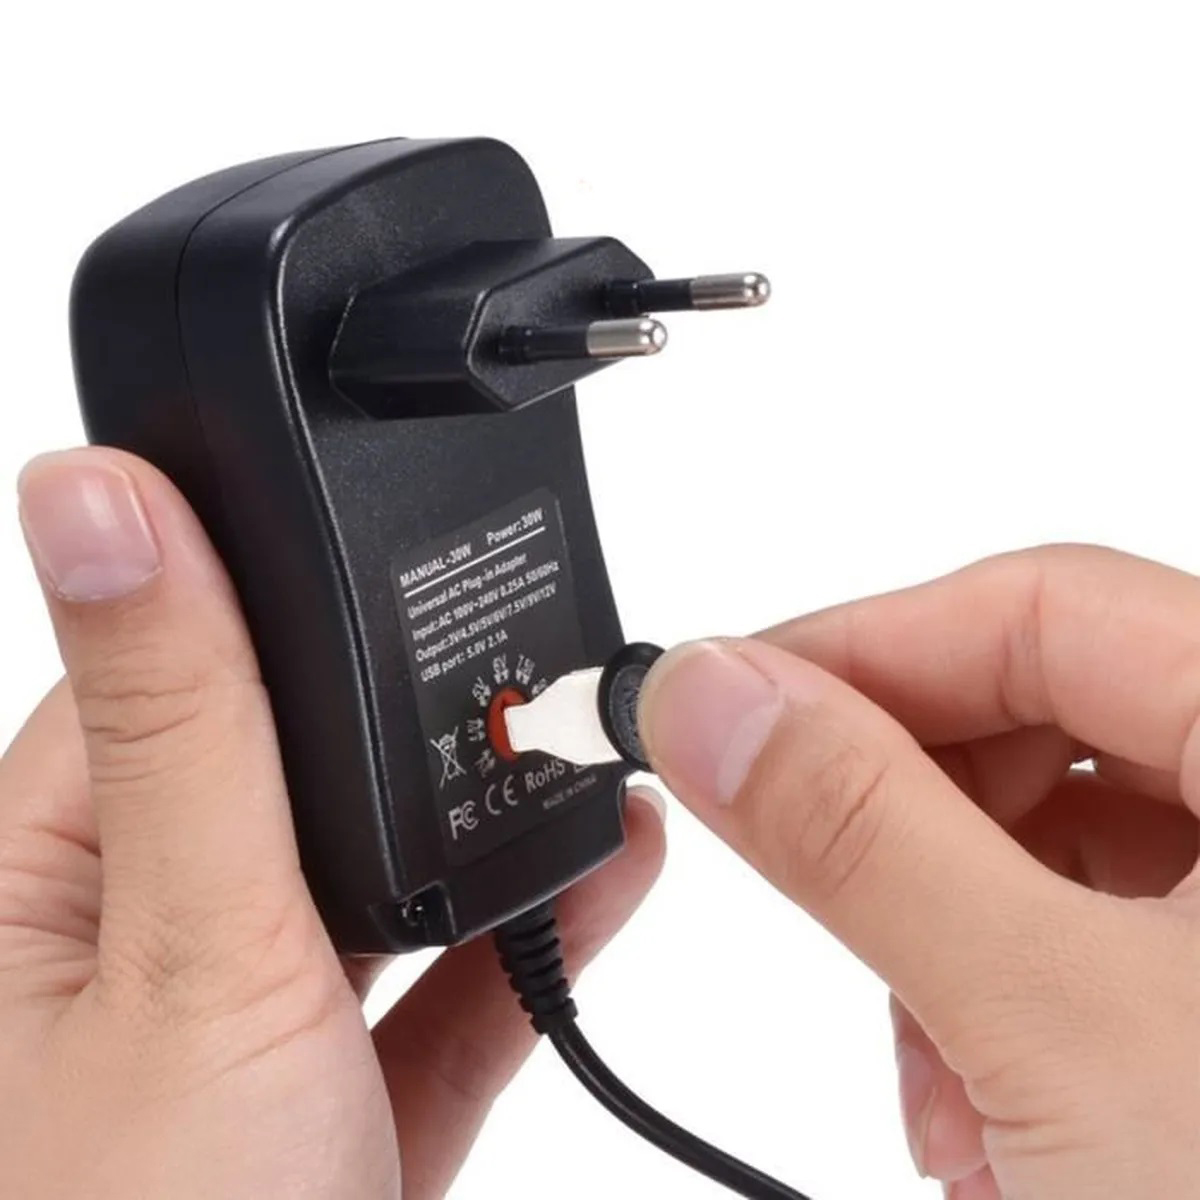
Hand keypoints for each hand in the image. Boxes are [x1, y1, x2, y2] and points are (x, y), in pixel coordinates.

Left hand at [1, 448, 664, 1198]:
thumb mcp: (180, 952)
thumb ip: (182, 717)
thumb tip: (97, 491)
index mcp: (41, 875)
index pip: (166, 666)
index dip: (274, 592)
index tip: (374, 521)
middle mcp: (128, 942)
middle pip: (289, 771)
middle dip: (399, 716)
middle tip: (513, 651)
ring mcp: (236, 1032)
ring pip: (370, 883)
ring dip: (476, 821)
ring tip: (585, 749)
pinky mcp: (325, 1113)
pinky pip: (430, 998)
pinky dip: (518, 939)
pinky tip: (605, 873)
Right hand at [639, 546, 1199, 1199]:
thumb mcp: (1059, 1035)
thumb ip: (859, 835)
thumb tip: (709, 699)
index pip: (1045, 605)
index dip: (863, 641)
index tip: (727, 703)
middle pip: (1049, 714)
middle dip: (903, 810)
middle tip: (796, 872)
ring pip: (1056, 830)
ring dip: (948, 928)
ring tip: (937, 1075)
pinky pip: (1088, 927)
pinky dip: (1003, 993)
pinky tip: (992, 1112)